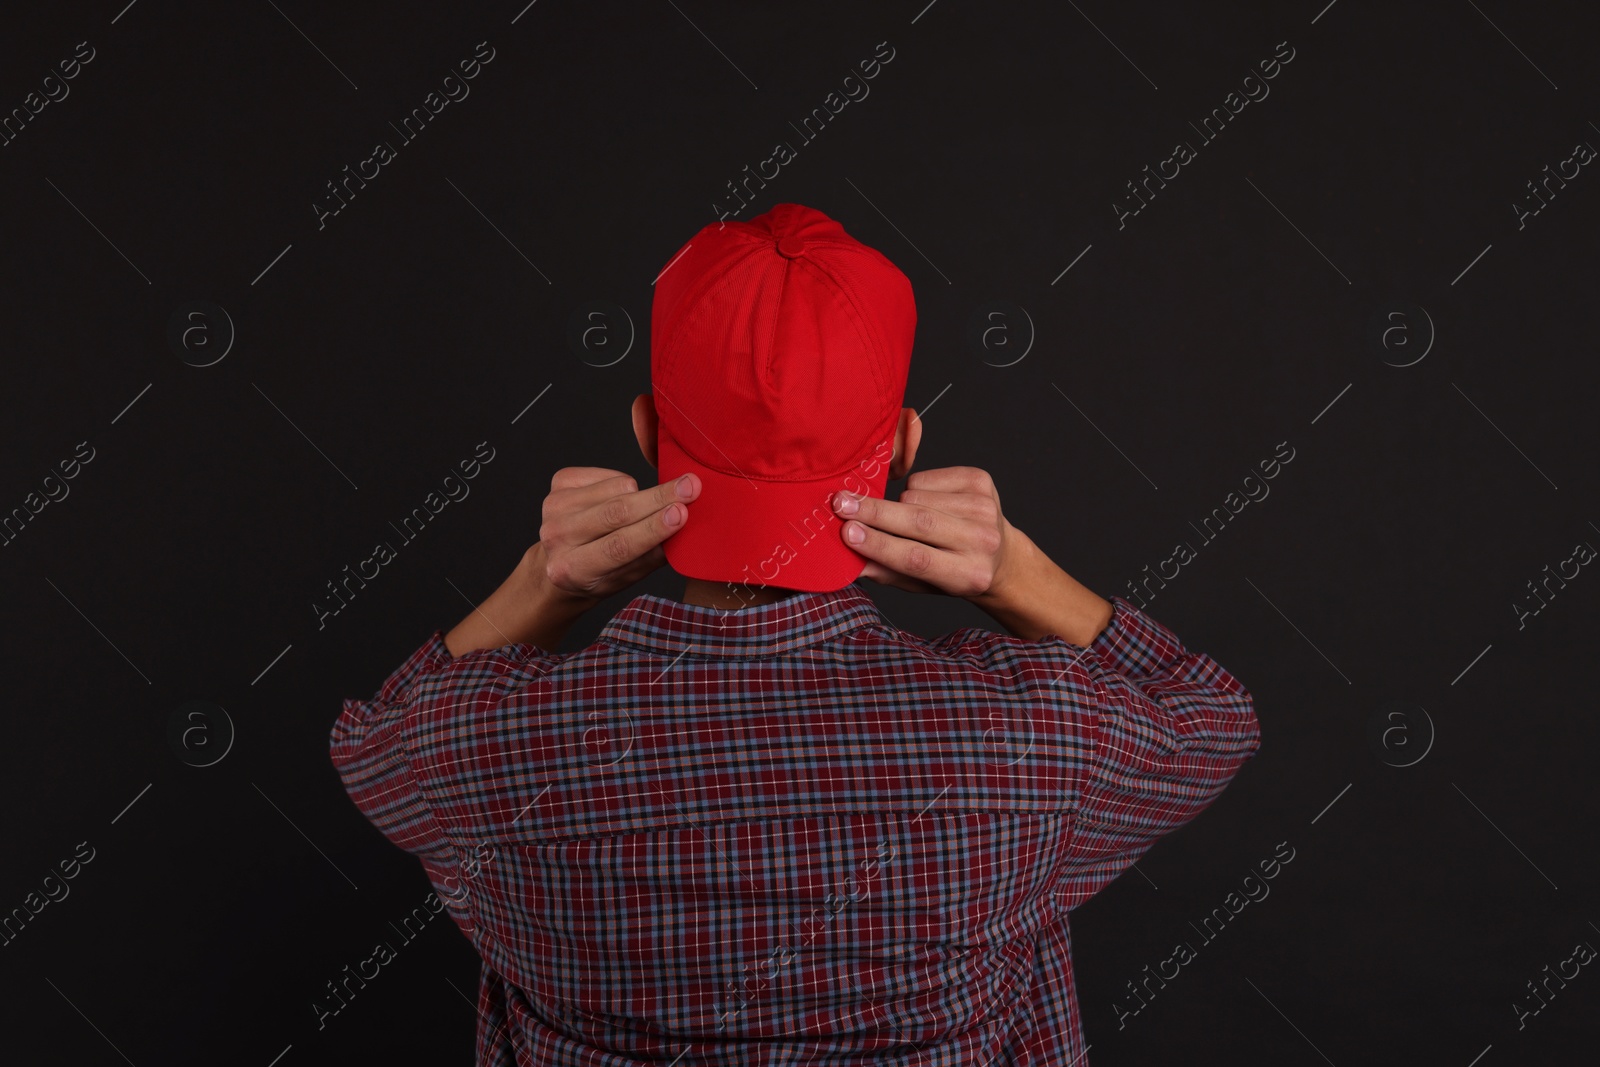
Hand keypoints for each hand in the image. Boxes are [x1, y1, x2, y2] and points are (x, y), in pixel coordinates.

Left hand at [537, 467, 700, 603]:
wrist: (559, 560)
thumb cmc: (598, 572)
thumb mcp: (625, 577)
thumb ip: (651, 556)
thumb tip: (682, 528)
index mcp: (571, 570)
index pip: (618, 546)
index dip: (652, 528)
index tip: (681, 512)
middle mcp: (556, 537)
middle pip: (616, 512)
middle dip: (658, 498)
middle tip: (690, 487)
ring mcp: (553, 507)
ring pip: (616, 488)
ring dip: (640, 493)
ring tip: (643, 507)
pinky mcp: (558, 482)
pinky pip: (608, 474)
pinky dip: (623, 483)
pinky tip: (619, 497)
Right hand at [830, 466, 1027, 601]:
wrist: (1002, 556)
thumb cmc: (953, 572)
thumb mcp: (921, 585)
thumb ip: (886, 572)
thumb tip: (849, 558)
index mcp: (969, 575)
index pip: (916, 557)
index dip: (879, 544)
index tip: (847, 531)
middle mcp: (983, 541)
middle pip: (919, 521)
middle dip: (874, 511)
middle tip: (840, 503)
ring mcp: (985, 508)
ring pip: (918, 495)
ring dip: (899, 503)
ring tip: (907, 516)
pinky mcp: (982, 482)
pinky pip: (926, 477)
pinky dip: (915, 487)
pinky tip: (927, 501)